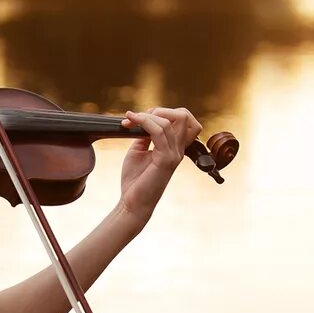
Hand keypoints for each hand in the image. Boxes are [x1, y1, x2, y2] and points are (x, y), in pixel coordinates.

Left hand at [117, 107, 203, 225]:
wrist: (132, 202)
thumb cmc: (135, 180)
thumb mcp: (138, 151)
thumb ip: (144, 136)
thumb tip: (141, 120)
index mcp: (174, 147)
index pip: (184, 119)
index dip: (164, 111)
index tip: (141, 117)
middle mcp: (178, 150)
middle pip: (184, 115)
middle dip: (159, 110)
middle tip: (137, 118)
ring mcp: (174, 155)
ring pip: (169, 121)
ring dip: (145, 116)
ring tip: (129, 120)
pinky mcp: (166, 160)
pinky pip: (159, 132)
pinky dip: (144, 122)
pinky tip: (131, 123)